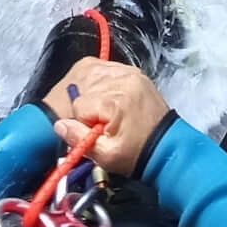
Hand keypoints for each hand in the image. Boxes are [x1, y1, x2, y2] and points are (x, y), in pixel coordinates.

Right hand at [44, 56, 169, 178]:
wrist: (167, 147)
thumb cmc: (136, 154)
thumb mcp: (105, 156)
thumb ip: (79, 139)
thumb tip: (59, 124)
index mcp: (116, 100)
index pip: (79, 106)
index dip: (84, 123)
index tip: (96, 133)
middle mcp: (122, 80)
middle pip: (85, 89)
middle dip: (89, 108)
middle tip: (102, 124)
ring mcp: (130, 73)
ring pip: (93, 77)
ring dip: (95, 94)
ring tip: (107, 112)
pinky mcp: (134, 72)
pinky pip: (107, 70)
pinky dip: (103, 83)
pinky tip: (111, 98)